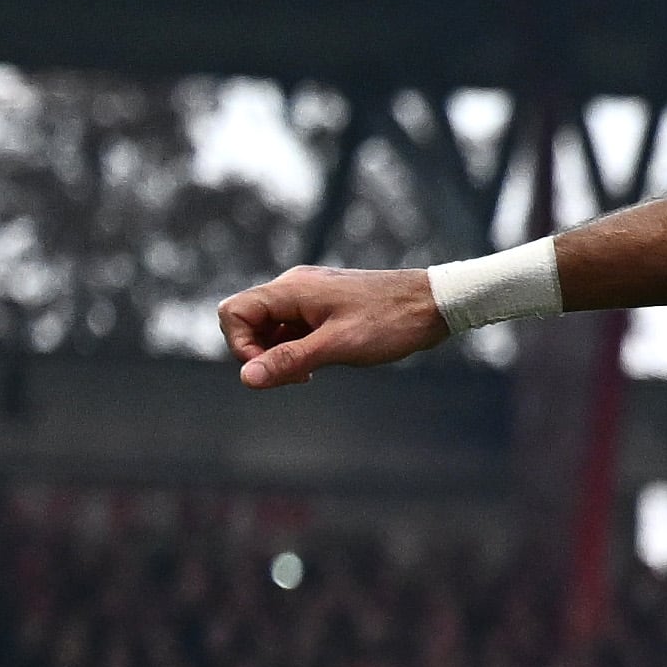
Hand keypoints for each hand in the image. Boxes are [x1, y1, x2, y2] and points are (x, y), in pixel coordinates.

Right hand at [221, 265, 449, 388]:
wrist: (433, 303)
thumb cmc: (390, 322)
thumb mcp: (337, 346)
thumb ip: (290, 359)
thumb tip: (247, 378)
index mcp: (291, 290)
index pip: (233, 312)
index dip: (241, 346)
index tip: (273, 371)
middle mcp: (294, 288)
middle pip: (248, 321)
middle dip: (261, 354)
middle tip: (296, 376)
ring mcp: (309, 296)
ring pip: (271, 327)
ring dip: (280, 354)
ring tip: (310, 373)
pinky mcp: (324, 307)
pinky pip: (293, 328)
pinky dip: (296, 348)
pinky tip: (319, 365)